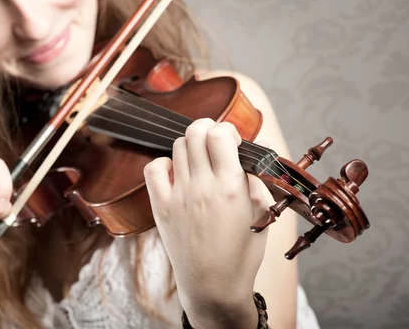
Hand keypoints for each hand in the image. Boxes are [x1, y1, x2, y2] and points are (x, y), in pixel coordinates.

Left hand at [143, 119, 268, 320]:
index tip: (232, 141)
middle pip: (195, 133)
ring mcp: (178, 195)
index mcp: (230, 187)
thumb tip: (251, 152)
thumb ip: (256, 180)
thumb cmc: (242, 254)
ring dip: (190, 145)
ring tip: (199, 160)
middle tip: (215, 142)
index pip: (220, 134)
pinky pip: (153, 169)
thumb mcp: (262, 215)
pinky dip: (164, 163)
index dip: (227, 130)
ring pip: (177, 146)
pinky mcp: (161, 206)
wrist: (212, 286)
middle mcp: (201, 186)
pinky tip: (177, 173)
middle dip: (207, 128)